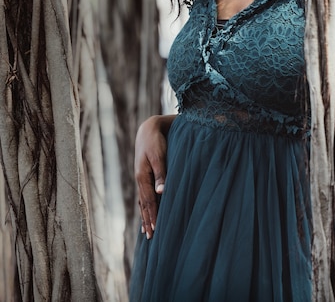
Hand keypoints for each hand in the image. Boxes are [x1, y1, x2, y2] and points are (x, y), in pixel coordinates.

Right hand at [135, 115, 167, 239]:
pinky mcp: (144, 173)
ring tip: (146, 230)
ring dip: (145, 215)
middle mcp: (140, 179)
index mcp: (142, 177)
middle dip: (147, 220)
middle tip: (150, 238)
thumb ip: (161, 173)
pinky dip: (145, 204)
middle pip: (143, 204)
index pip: (148, 202)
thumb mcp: (158, 156)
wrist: (149, 128)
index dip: (152, 216)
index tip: (155, 231)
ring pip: (143, 200)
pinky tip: (145, 209)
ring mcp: (141, 177)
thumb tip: (162, 192)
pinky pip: (144, 193)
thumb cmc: (155, 141)